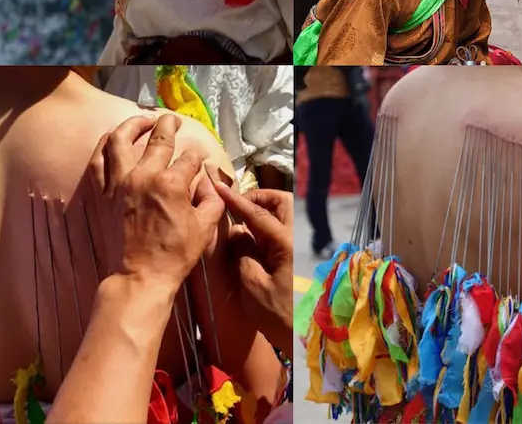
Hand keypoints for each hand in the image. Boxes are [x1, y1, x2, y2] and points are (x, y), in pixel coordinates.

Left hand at [88, 114, 224, 287]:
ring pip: (119, 141)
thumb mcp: (205, 227)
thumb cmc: (175, 254)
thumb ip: (211, 199)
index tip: (199, 158)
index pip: (189, 158)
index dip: (198, 156)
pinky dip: (105, 146)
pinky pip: (98, 162)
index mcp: (171, 184)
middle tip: (173, 121)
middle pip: (158, 140)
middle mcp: (143, 177)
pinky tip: (112, 139)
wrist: (139, 276)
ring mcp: (118, 184)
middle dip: (169, 125)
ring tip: (141, 120)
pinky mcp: (102, 195)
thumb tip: (209, 183)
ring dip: (132, 125)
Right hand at [214, 180, 295, 347]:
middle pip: (282, 201)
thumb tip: (238, 231)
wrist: (302, 334)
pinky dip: (267, 227)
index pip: (257, 212)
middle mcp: (298, 238)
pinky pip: (283, 230)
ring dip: (264, 211)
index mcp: (286, 242)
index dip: (236, 199)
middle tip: (237, 208)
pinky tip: (251, 240)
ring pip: (285, 214)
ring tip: (242, 224)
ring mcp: (300, 245)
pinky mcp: (297, 255)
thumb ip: (242, 251)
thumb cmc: (276, 313)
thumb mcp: (251, 283)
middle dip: (259, 198)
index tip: (219, 187)